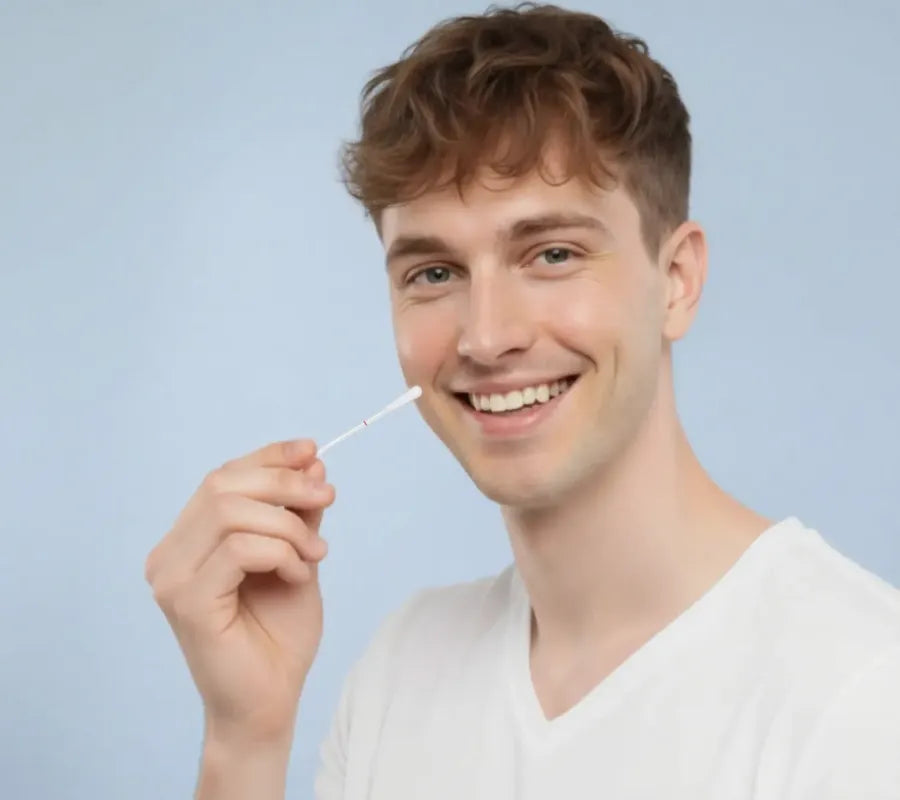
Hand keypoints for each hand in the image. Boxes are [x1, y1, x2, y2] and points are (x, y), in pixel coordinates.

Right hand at [145, 439, 334, 746]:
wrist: (269, 700)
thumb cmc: (278, 634)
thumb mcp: (297, 556)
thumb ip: (297, 512)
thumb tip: (312, 460)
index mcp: (188, 539)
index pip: (222, 477)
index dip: (268, 457)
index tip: (312, 450)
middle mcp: (168, 553)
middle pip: (223, 485)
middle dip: (283, 483)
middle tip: (328, 496)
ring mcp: (170, 577)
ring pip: (230, 512)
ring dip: (288, 525)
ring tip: (317, 552)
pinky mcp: (184, 600)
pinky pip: (238, 548)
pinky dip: (280, 553)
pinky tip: (298, 576)